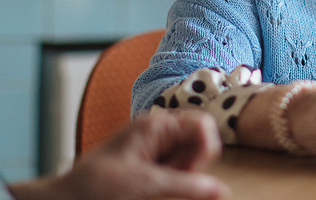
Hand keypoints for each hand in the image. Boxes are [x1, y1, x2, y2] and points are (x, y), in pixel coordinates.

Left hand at [10, 110, 226, 199]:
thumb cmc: (95, 185)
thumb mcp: (146, 184)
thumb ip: (186, 185)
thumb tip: (220, 191)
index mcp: (156, 124)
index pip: (203, 125)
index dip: (204, 150)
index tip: (188, 170)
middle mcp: (157, 131)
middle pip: (198, 143)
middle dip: (190, 166)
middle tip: (165, 180)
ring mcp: (153, 148)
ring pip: (188, 161)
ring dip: (179, 177)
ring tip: (153, 187)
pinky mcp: (149, 165)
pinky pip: (175, 172)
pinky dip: (170, 183)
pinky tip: (151, 189)